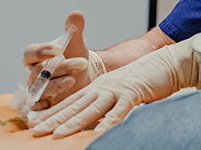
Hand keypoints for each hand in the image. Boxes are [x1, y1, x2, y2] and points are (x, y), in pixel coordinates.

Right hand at [23, 11, 92, 109]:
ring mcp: (36, 89)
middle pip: (39, 72)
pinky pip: (38, 106)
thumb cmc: (75, 55)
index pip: (31, 52)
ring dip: (57, 84)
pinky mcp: (43, 103)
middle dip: (60, 68)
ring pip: (41, 88)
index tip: (58, 48)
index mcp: (35, 56)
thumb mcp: (76, 42)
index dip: (42, 51)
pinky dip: (43, 106)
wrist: (84, 75)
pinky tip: (53, 102)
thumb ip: (74, 28)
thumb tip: (76, 14)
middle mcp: (32, 73)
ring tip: (74, 79)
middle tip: (81, 63)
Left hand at [29, 34, 200, 137]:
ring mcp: (117, 89)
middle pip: (75, 105)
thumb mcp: (120, 90)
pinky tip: (99, 134)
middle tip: (35, 131)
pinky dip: (109, 123)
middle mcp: (103, 87)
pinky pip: (119, 111)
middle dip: (54, 119)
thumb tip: (95, 123)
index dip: (52, 112)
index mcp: (98, 86)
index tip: (34, 123)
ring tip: (57, 136)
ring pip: (91, 108)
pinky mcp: (133, 93)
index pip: (71, 101)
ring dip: (73, 123)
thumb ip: (107, 104)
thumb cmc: (144, 79)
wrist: (166, 63)